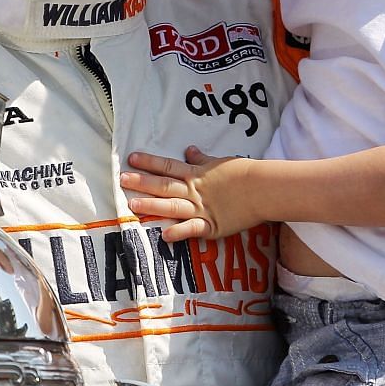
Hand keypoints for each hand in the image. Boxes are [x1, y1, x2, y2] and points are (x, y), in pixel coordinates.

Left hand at [121, 147, 251, 240]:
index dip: (150, 162)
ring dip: (153, 205)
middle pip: (164, 185)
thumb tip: (189, 149)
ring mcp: (202, 209)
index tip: (131, 158)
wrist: (263, 189)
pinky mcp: (212, 226)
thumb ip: (202, 159)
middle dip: (142, 182)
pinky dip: (179, 232)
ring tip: (133, 205)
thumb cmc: (242, 174)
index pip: (168, 166)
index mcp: (196, 174)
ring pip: (173, 206)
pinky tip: (164, 236)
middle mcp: (195, 191)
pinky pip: (192, 229)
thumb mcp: (220, 162)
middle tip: (122, 179)